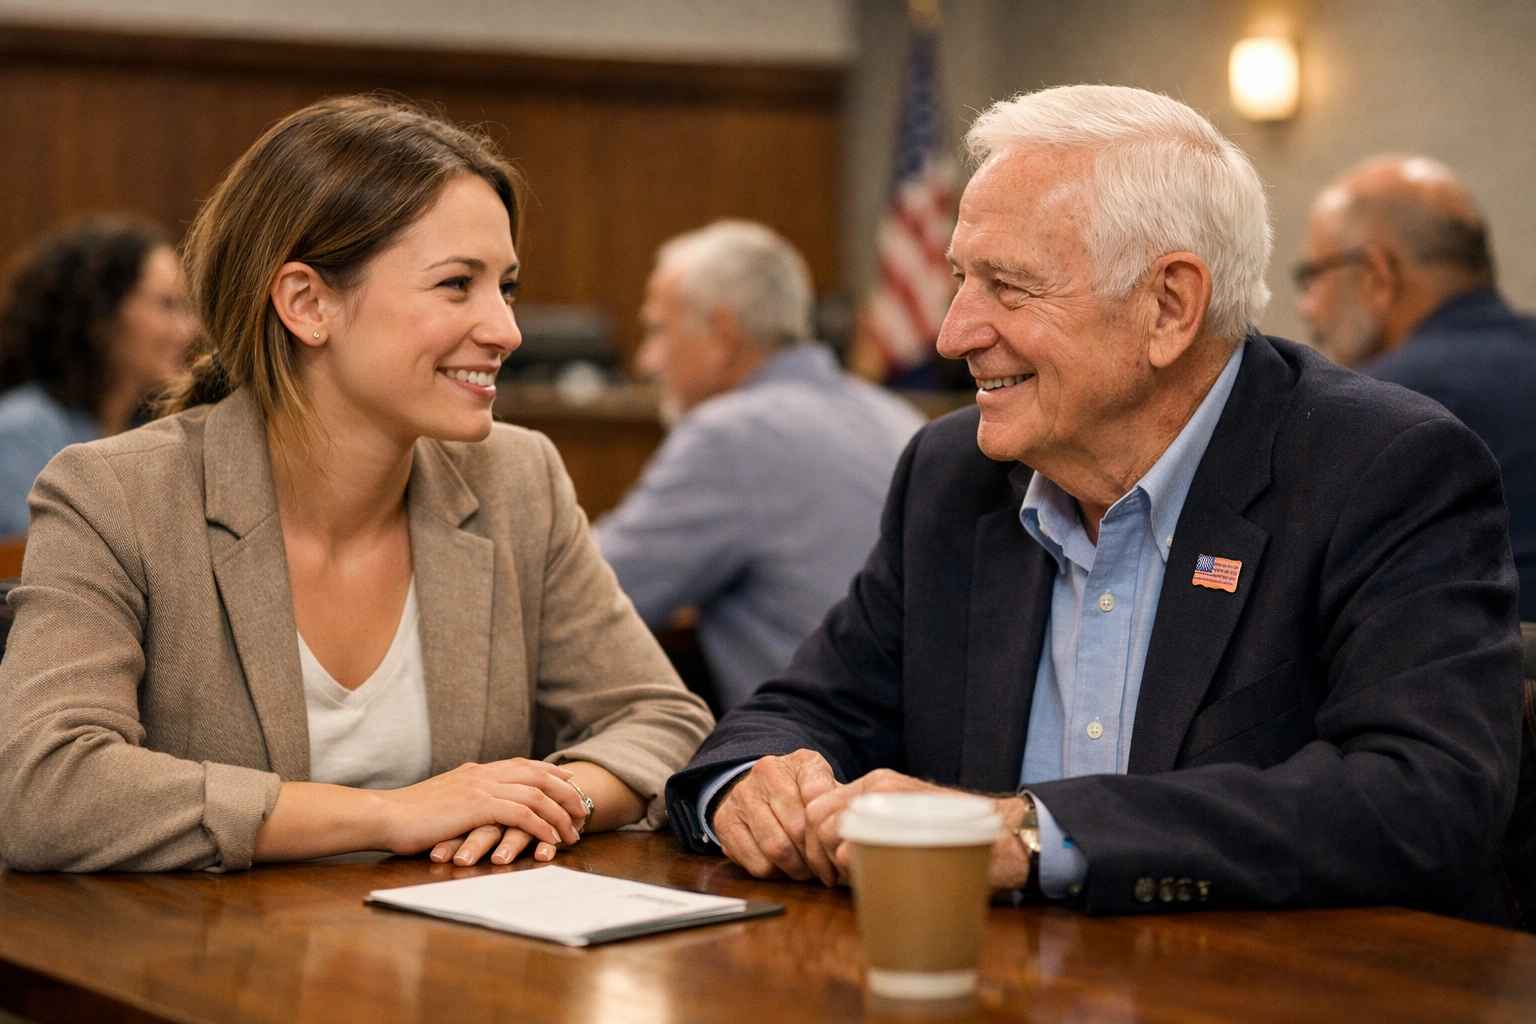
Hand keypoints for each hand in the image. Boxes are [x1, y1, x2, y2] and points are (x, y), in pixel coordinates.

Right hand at [379, 758, 589, 865]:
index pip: (522, 765)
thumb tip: (475, 808)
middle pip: (537, 775)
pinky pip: (522, 814)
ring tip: (573, 832)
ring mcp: (480, 787)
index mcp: (475, 770)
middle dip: (565, 792)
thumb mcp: (442, 801)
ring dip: (558, 814)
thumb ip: (463, 799)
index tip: (568, 780)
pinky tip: (551, 840)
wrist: (385, 815)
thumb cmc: (407, 816)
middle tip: (583, 809)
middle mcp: (482, 773)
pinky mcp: (477, 806)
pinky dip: (541, 826)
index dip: (548, 772)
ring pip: (535, 795)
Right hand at [712, 750, 840, 884]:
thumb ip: (839, 805)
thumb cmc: (802, 797)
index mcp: (800, 761)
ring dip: (796, 868)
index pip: (819, 799)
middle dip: (814, 857)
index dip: (829, 833)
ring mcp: (742, 794)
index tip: (837, 849)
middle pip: (798, 829)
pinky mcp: (724, 820)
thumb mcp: (826, 791)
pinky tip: (782, 866)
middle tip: (824, 870)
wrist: (761, 790)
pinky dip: (774, 872)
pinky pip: (756, 862)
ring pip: (777, 847)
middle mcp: (767, 771)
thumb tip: (854, 829)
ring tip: (805, 870)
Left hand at [804, 769, 1032, 889]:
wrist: (1002, 838)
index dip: (813, 837)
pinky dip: (851, 871)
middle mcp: (877, 787)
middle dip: (817, 852)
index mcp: (875, 783)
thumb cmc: (953, 836)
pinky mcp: (901, 826)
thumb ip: (872, 824)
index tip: (824, 863)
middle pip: (816, 820)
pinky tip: (870, 878)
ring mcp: (889, 803)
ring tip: (854, 877)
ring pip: (829, 835)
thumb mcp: (907, 817)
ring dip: (832, 863)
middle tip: (834, 876)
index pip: (816, 805)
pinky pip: (853, 851)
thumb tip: (831, 849)